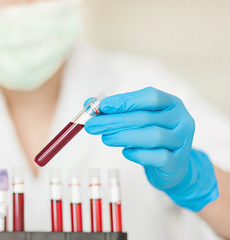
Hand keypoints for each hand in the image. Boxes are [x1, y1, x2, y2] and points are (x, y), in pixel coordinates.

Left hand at [85, 87, 218, 210]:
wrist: (170, 166)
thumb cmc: (149, 138)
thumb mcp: (135, 121)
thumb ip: (115, 111)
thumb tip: (88, 105)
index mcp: (171, 104)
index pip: (150, 97)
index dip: (126, 101)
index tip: (103, 106)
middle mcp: (181, 120)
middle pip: (146, 117)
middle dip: (115, 121)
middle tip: (92, 126)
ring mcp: (182, 142)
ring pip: (154, 136)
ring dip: (124, 136)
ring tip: (105, 138)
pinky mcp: (177, 163)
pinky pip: (158, 157)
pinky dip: (139, 154)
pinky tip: (126, 152)